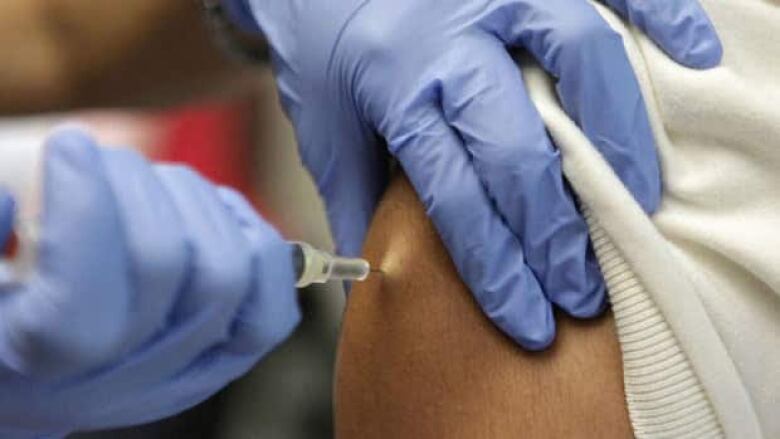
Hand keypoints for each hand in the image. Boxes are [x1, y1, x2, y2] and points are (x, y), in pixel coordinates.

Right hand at [0, 128, 299, 436]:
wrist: (44, 381)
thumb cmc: (0, 320)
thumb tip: (9, 199)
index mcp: (44, 364)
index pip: (82, 297)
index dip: (83, 203)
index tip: (67, 145)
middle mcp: (126, 375)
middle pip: (164, 265)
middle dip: (134, 184)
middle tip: (102, 156)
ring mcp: (190, 367)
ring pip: (229, 271)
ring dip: (193, 199)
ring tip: (151, 181)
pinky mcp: (232, 355)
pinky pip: (274, 297)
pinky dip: (252, 236)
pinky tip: (210, 212)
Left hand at [239, 0, 720, 348]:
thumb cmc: (322, 45)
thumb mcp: (321, 124)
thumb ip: (356, 195)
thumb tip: (380, 274)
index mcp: (394, 85)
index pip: (455, 195)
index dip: (496, 266)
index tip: (529, 318)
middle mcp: (452, 37)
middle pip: (520, 148)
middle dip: (555, 232)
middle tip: (581, 288)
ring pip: (581, 62)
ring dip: (618, 142)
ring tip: (636, 204)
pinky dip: (661, 17)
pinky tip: (693, 60)